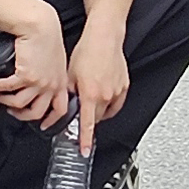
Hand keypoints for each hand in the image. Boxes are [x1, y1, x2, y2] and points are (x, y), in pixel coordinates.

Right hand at [0, 10, 68, 125]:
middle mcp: (51, 84)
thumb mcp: (55, 61)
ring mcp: (39, 82)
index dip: (51, 121)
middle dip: (21, 116)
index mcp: (60, 82)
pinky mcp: (25, 76)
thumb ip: (51, 76)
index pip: (60, 109)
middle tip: (12, 112)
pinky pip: (8, 89)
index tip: (42, 125)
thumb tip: (41, 86)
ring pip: (20, 104)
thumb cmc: (47, 37)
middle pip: (36, 112)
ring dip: (6, 102)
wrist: (40, 24)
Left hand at [63, 24, 130, 154]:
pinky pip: (115, 102)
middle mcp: (105, 96)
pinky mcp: (124, 85)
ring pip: (105, 111)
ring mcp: (117, 91)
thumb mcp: (69, 75)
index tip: (83, 151)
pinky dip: (108, 102)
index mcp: (90, 95)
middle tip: (80, 107)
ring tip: (91, 94)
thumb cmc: (87, 52)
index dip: (84, 140)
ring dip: (97, 109)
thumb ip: (68, 95)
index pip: (87, 125)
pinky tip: (102, 93)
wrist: (104, 37)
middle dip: (86, 116)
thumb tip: (65, 106)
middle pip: (95, 118)